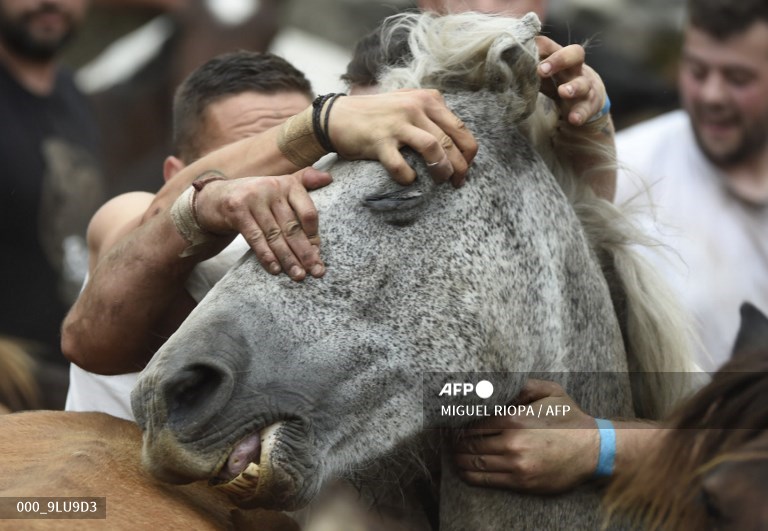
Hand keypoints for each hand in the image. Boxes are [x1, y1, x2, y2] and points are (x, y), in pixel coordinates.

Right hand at [194, 167, 332, 280]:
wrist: (216, 197)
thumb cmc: (256, 197)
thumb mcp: (279, 186)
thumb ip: (305, 181)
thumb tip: (329, 179)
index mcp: (288, 183)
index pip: (308, 213)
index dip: (314, 236)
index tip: (319, 255)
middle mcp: (272, 187)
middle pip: (292, 227)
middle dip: (306, 253)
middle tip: (317, 272)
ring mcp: (253, 198)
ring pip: (275, 235)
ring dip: (288, 259)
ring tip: (298, 275)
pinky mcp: (236, 210)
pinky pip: (255, 237)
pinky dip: (266, 255)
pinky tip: (275, 269)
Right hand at [328, 89, 477, 187]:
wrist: (337, 116)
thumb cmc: (376, 115)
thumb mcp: (408, 104)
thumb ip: (432, 116)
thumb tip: (456, 143)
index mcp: (428, 99)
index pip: (460, 128)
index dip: (468, 153)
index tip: (465, 167)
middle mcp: (415, 107)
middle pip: (451, 141)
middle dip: (459, 167)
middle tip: (457, 182)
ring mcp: (398, 123)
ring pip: (434, 150)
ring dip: (441, 171)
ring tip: (440, 182)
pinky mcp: (380, 140)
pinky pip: (402, 166)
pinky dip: (408, 178)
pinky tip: (408, 180)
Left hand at [453, 379, 598, 493]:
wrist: (595, 450)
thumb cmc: (571, 419)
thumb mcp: (551, 392)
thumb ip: (523, 385)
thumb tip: (497, 384)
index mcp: (515, 419)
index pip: (474, 422)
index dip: (458, 423)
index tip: (450, 421)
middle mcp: (513, 443)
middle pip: (470, 443)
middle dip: (455, 441)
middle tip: (447, 438)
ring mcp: (516, 465)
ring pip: (474, 463)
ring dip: (458, 459)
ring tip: (452, 453)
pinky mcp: (521, 482)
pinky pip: (486, 480)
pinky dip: (469, 475)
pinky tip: (462, 470)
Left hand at [535, 36, 607, 126]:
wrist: (590, 97)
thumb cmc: (560, 80)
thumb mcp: (546, 71)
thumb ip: (531, 65)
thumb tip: (508, 56)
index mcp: (562, 58)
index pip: (554, 46)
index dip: (542, 47)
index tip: (527, 52)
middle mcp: (576, 69)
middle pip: (575, 55)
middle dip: (559, 60)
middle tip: (542, 70)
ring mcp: (585, 86)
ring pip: (583, 83)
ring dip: (573, 87)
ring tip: (563, 92)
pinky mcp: (589, 105)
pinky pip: (586, 109)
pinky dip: (580, 114)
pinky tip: (573, 119)